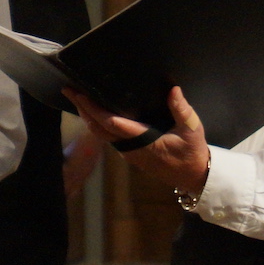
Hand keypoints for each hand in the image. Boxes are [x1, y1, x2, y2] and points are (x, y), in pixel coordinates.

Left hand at [66, 85, 209, 195]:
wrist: (190, 175)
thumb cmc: (191, 151)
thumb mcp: (192, 129)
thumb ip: (181, 109)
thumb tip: (173, 89)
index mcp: (144, 141)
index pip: (114, 124)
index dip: (96, 110)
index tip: (83, 95)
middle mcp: (130, 148)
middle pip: (99, 129)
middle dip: (84, 110)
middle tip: (70, 91)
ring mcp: (127, 152)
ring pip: (100, 134)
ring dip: (87, 116)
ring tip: (78, 98)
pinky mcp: (128, 152)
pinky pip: (107, 137)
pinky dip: (96, 123)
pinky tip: (95, 112)